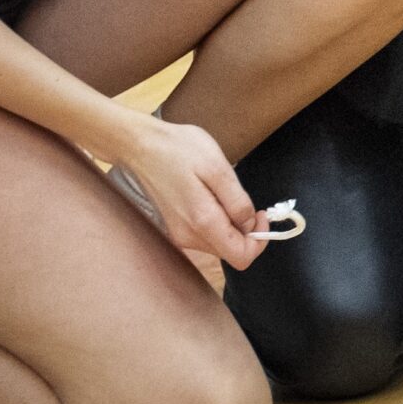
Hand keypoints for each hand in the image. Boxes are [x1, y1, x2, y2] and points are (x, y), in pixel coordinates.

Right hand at [99, 109, 270, 271]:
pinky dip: (218, 220)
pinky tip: (212, 195)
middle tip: (244, 199)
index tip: (260, 213)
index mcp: (202, 223)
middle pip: (231, 252)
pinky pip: (207, 234)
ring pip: (220, 243)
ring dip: (232, 224)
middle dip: (247, 231)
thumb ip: (237, 201)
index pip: (241, 257)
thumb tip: (250, 225)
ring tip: (224, 193)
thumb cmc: (180, 150)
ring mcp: (180, 234)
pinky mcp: (176, 227)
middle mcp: (189, 237)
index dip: (259, 238)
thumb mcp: (218, 168)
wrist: (142, 146)